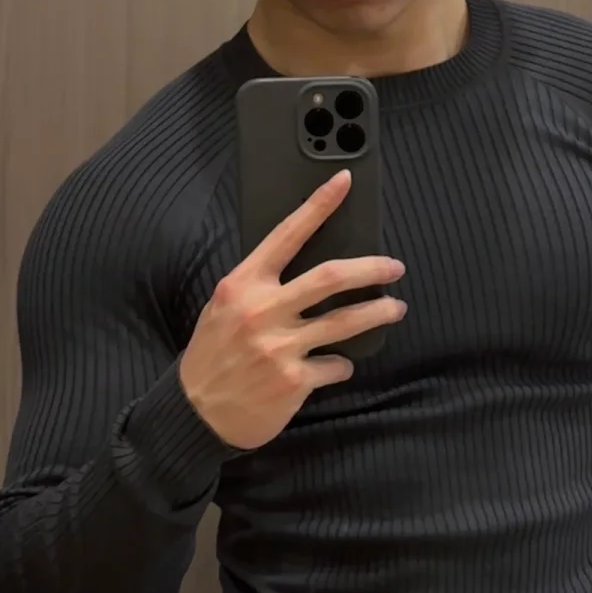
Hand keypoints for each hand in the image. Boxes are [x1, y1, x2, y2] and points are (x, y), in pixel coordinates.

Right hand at [179, 169, 406, 451]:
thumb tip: (309, 269)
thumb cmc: (214, 354)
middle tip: (394, 268)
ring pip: (345, 321)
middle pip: (330, 277)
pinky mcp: (293, 380)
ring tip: (396, 308)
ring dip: (378, 312)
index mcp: (242, 284)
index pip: (287, 235)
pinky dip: (342, 365)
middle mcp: (261, 310)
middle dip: (371, 268)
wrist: (196, 411)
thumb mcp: (225, 307)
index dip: (318, 205)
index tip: (344, 181)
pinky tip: (338, 366)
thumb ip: (260, 287)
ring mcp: (279, 347)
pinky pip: (336, 365)